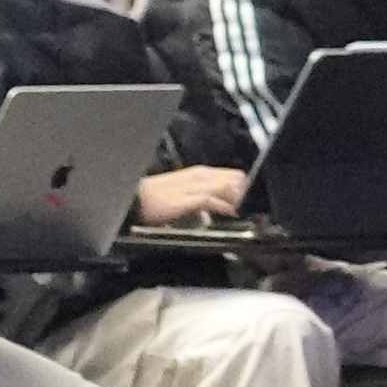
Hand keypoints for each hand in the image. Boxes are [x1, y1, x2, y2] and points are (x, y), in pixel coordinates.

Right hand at [136, 164, 251, 225]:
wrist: (136, 199)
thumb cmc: (156, 197)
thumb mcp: (184, 192)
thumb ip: (201, 196)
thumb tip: (216, 205)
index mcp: (198, 173)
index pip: (230, 174)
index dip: (243, 186)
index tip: (251, 196)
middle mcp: (198, 176)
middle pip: (231, 179)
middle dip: (243, 191)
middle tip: (250, 204)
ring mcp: (192, 187)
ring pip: (223, 187)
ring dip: (236, 199)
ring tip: (244, 208)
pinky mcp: (186, 199)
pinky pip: (209, 200)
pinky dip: (222, 206)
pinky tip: (230, 212)